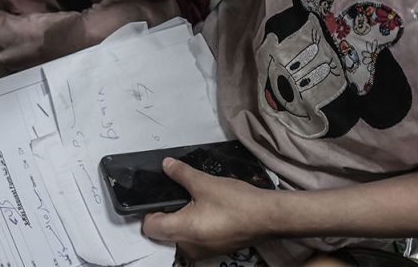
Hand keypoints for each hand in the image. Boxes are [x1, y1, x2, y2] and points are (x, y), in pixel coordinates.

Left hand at [141, 158, 274, 259]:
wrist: (268, 217)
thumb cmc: (236, 202)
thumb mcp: (205, 183)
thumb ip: (181, 174)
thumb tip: (166, 165)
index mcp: (183, 232)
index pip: (150, 227)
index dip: (149, 210)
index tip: (159, 196)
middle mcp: (189, 247)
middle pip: (163, 233)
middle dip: (167, 214)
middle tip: (179, 195)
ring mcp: (202, 252)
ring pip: (179, 236)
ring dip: (182, 220)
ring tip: (196, 200)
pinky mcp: (214, 250)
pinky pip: (194, 238)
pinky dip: (195, 226)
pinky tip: (209, 210)